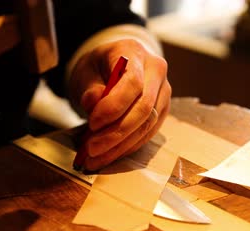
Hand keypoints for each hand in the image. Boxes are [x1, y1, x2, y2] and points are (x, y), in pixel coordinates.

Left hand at [68, 39, 170, 170]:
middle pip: (144, 108)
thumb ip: (89, 87)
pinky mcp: (163, 109)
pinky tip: (109, 154)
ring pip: (147, 125)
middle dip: (116, 133)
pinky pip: (148, 133)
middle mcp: (156, 70)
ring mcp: (163, 91)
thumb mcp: (86, 71)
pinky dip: (128, 147)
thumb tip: (93, 101)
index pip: (132, 83)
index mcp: (135, 53)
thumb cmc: (99, 67)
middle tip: (91, 149)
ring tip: (95, 158)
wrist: (116, 64)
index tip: (93, 123)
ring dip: (120, 146)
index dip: (113, 107)